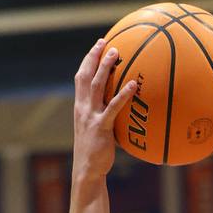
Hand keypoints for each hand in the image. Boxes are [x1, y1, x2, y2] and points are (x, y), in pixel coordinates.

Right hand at [72, 39, 136, 179]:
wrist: (86, 170)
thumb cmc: (94, 153)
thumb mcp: (95, 131)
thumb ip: (103, 117)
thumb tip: (120, 111)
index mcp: (80, 107)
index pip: (81, 77)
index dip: (88, 60)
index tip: (97, 46)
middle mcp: (83, 108)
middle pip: (86, 75)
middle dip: (94, 56)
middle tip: (106, 42)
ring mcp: (91, 116)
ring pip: (97, 85)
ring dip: (105, 67)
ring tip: (116, 53)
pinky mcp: (101, 127)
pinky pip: (113, 107)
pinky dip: (122, 94)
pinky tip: (133, 85)